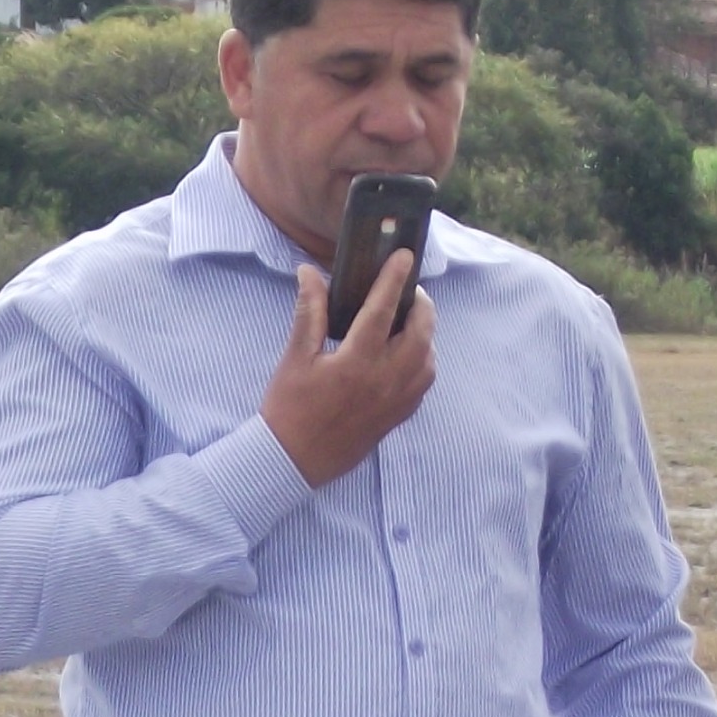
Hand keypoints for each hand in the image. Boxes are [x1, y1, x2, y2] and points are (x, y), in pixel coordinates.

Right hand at [260, 254, 433, 486]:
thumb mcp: (295, 357)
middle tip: (409, 291)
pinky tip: (408, 353)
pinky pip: (423, 383)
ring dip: (425, 335)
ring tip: (409, 320)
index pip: (383, 310)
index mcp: (356, 363)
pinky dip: (423, 361)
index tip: (404, 256)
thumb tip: (309, 271)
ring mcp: (395, 402)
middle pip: (420, 334)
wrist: (293, 460)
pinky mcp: (397, 417)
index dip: (394, 279)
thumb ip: (309, 312)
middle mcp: (383, 382)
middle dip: (421, 306)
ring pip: (428, 359)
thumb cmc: (289, 408)